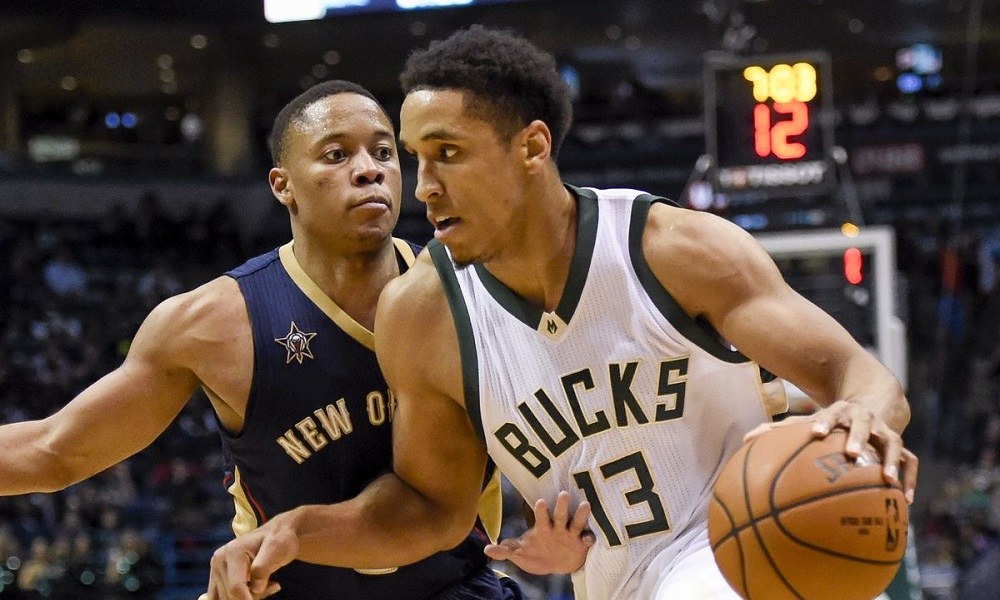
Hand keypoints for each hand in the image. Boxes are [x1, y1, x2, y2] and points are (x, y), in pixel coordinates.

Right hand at [206, 518, 297, 599]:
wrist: (277, 534)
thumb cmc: (280, 539)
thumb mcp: (276, 549)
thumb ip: (263, 568)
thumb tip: (255, 588)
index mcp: (232, 552)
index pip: (235, 587)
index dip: (249, 599)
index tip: (266, 595)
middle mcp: (219, 561)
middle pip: (231, 595)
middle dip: (252, 597)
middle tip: (272, 586)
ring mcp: (216, 569)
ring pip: (226, 598)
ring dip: (248, 597)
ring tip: (267, 585)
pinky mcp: (217, 577)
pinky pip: (223, 596)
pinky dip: (240, 597)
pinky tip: (257, 589)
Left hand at [484, 491, 595, 574]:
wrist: (557, 564)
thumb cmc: (536, 553)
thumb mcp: (520, 553)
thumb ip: (505, 550)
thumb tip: (487, 549)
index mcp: (543, 527)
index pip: (541, 516)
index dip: (541, 510)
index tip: (540, 502)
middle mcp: (558, 527)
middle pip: (560, 514)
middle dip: (562, 505)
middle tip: (564, 494)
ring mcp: (571, 534)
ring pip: (577, 522)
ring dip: (581, 514)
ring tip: (585, 505)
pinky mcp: (582, 544)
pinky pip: (588, 539)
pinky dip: (589, 538)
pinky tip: (589, 539)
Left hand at [745, 400, 918, 503]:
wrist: (874, 401)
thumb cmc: (832, 420)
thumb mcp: (811, 420)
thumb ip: (780, 430)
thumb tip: (744, 439)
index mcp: (840, 413)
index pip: (830, 414)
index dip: (823, 422)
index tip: (814, 433)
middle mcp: (864, 419)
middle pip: (864, 425)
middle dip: (857, 437)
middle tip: (851, 453)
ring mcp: (885, 432)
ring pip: (893, 443)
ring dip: (891, 460)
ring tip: (888, 480)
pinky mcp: (901, 445)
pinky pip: (911, 462)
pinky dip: (909, 479)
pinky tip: (905, 500)